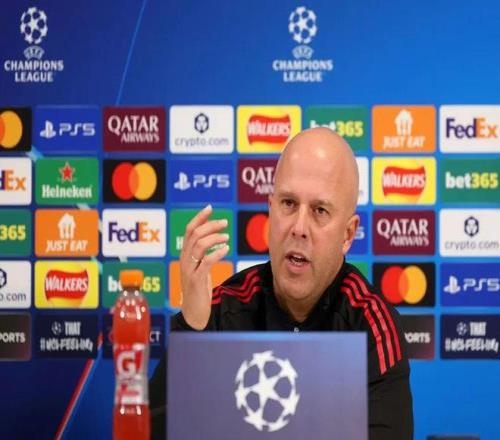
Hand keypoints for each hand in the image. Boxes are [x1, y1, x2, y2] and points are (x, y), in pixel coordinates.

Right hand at [179, 204, 229, 329]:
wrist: (193, 313)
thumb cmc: (198, 290)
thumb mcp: (200, 269)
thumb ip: (203, 255)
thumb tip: (215, 239)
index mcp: (185, 255)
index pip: (189, 230)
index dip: (199, 217)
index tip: (209, 207)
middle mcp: (184, 260)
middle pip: (195, 235)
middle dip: (210, 225)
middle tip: (225, 223)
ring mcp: (189, 270)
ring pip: (199, 245)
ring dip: (215, 238)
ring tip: (227, 237)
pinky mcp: (196, 280)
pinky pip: (206, 262)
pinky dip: (216, 253)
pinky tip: (226, 250)